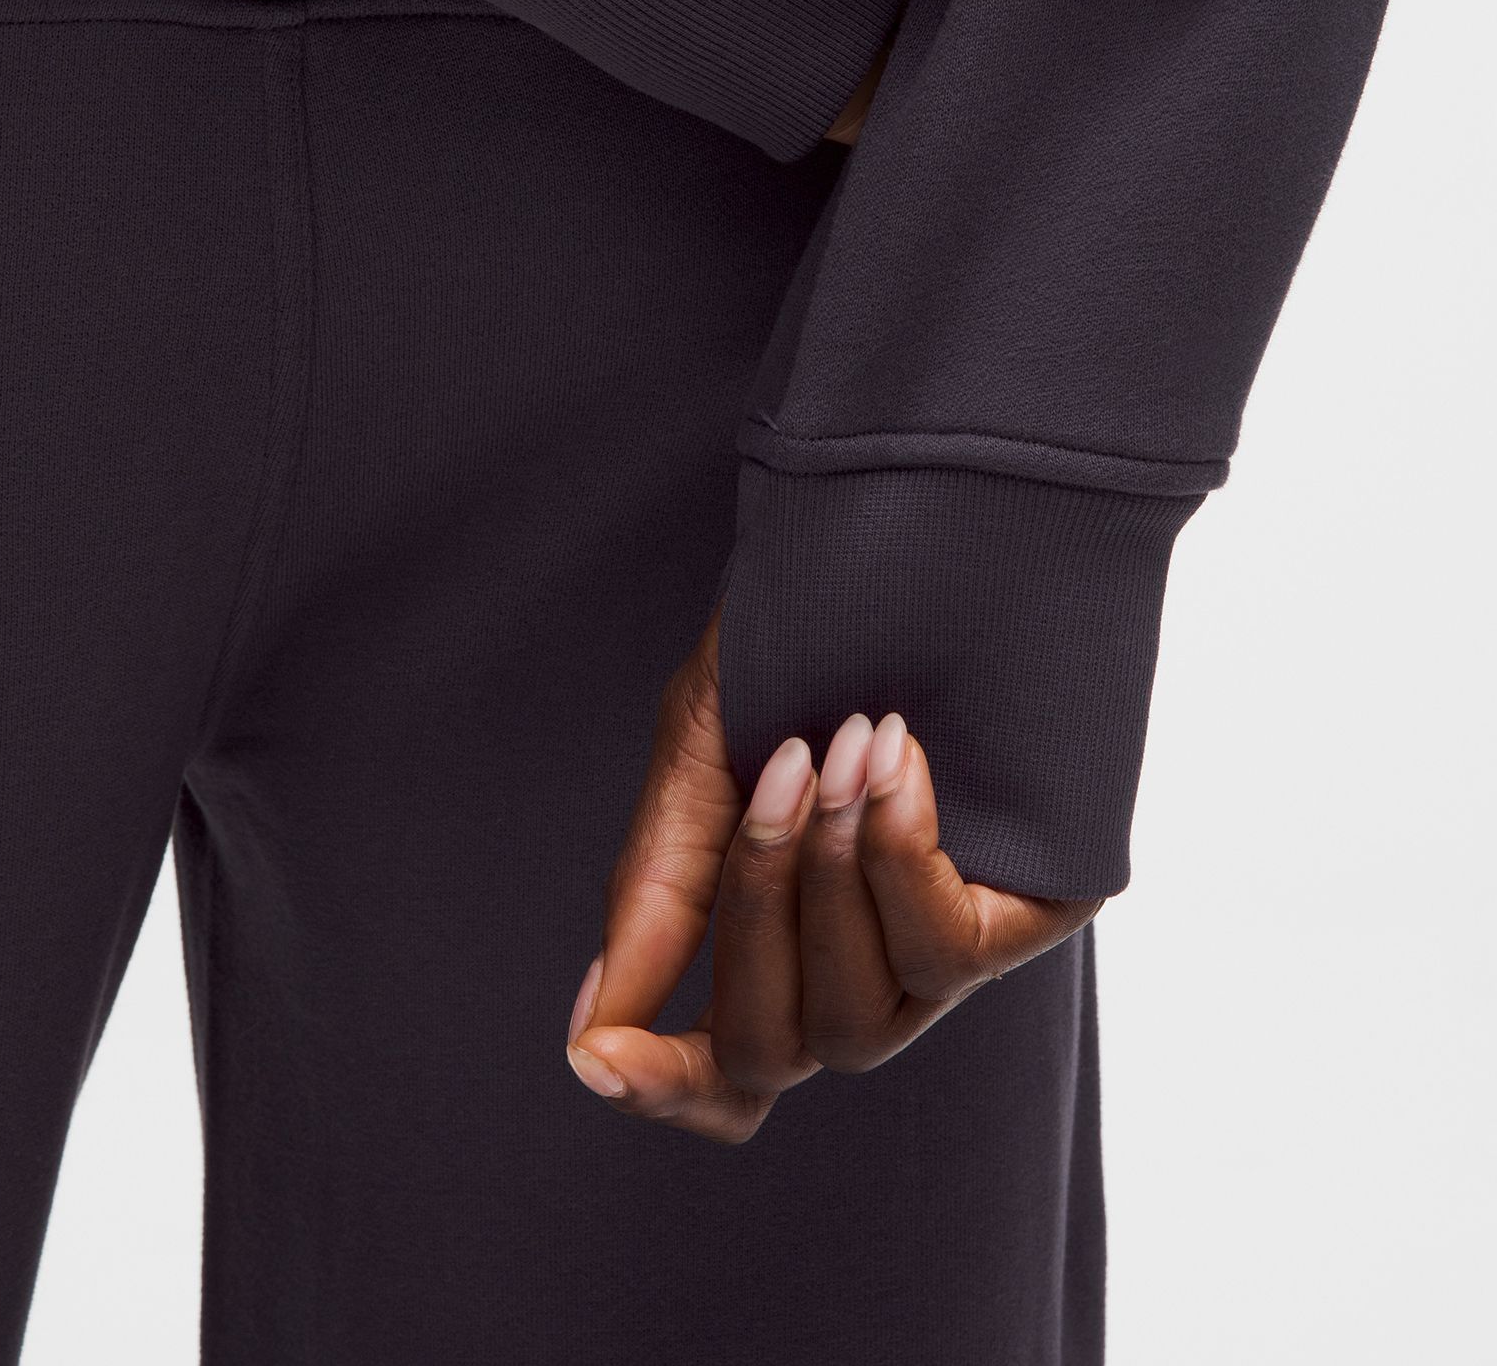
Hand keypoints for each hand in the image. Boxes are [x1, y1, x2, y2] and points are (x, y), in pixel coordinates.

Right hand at [564, 610, 1100, 1141]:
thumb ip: (659, 899)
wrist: (918, 536)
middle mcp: (865, 972)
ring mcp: (946, 958)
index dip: (661, 1087)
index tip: (596, 1057)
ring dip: (823, 877)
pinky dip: (896, 860)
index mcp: (780, 941)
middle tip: (770, 767)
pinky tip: (894, 760)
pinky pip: (942, 958)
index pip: (725, 1077)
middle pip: (773, 1050)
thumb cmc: (806, 643)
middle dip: (750, 913)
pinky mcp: (1030, 919)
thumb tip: (591, 1041)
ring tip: (834, 743)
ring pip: (855, 1020)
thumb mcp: (702, 762)